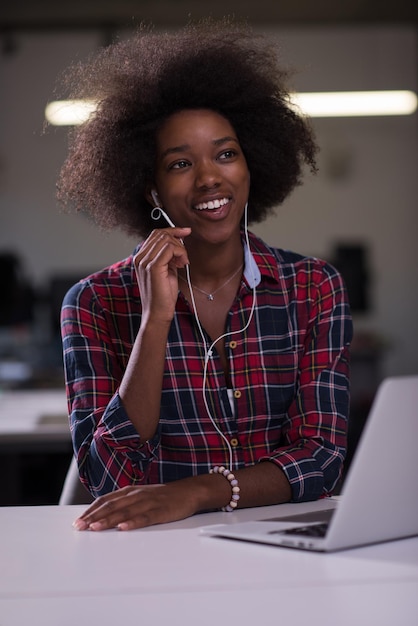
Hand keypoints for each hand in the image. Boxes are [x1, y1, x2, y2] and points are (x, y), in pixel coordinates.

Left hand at [72, 481, 198, 530]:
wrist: (189, 491)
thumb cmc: (163, 496)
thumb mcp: (140, 496)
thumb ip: (124, 503)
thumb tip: (103, 515)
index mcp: (130, 491)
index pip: (106, 500)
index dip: (91, 510)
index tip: (78, 521)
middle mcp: (137, 495)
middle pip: (112, 505)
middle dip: (94, 517)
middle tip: (80, 527)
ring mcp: (148, 502)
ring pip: (125, 511)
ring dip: (109, 520)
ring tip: (95, 528)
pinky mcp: (160, 511)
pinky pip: (145, 517)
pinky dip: (133, 522)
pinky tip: (124, 528)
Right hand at [134, 227, 190, 322]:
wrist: (158, 313)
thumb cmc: (163, 295)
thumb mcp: (167, 269)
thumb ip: (170, 255)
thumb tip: (179, 239)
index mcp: (141, 257)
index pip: (156, 234)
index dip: (173, 230)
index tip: (186, 232)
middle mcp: (140, 257)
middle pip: (161, 234)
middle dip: (178, 241)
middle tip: (184, 257)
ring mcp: (144, 261)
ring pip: (166, 240)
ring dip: (180, 249)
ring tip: (183, 263)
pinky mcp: (153, 267)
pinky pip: (169, 248)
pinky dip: (180, 253)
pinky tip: (182, 264)